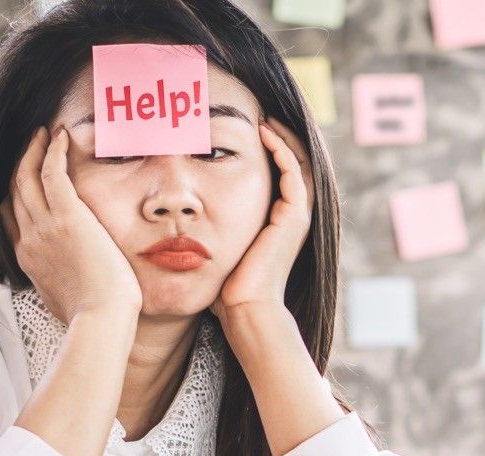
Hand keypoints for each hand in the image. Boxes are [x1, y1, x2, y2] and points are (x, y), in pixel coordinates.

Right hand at [0, 127, 141, 324]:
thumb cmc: (94, 317)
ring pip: (27, 176)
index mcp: (27, 258)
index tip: (25, 176)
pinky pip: (52, 172)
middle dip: (21, 163)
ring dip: (34, 150)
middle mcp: (29, 238)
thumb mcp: (64, 300)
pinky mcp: (68, 217)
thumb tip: (69, 284)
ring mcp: (44, 227)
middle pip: (15, 190)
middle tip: (33, 143)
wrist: (101, 320)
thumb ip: (59, 284)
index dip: (15, 192)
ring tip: (44, 133)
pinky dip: (53, 151)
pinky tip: (60, 136)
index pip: (10, 216)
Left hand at [211, 117, 314, 320]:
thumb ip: (213, 230)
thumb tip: (184, 217)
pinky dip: (281, 149)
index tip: (252, 132)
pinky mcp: (294, 217)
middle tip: (263, 117)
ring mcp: (297, 217)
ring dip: (283, 138)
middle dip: (282, 140)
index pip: (285, 178)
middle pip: (298, 166)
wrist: (246, 308)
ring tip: (264, 119)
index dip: (273, 153)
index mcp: (281, 224)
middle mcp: (294, 218)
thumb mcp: (220, 248)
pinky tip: (263, 132)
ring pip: (299, 164)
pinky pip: (292, 172)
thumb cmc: (228, 288)